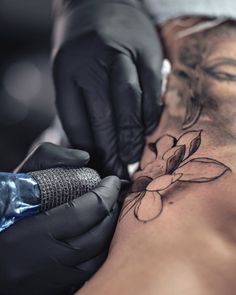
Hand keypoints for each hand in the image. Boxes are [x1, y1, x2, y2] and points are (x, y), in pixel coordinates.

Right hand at [0, 143, 120, 294]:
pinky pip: (89, 271)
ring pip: (98, 257)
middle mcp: (45, 261)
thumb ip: (49, 158)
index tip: (112, 181)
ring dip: (110, 231)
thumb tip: (84, 158)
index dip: (106, 192)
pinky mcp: (54, 288)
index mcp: (33, 232)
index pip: (86, 211)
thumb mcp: (19, 178)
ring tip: (109, 211)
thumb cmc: (2, 210)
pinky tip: (98, 234)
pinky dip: (100, 250)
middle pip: (97, 235)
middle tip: (113, 194)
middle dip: (112, 210)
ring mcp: (52, 279)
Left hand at [53, 0, 163, 177]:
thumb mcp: (68, 73)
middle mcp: (93, 61)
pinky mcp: (148, 52)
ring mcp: (123, 54)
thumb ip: (78, 107)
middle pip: (103, 115)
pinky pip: (152, 90)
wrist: (102, 3)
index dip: (88, 148)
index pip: (76, 120)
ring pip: (128, 104)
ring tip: (133, 158)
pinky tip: (148, 131)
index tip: (97, 166)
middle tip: (118, 170)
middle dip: (112, 148)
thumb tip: (90, 148)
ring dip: (132, 136)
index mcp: (67, 69)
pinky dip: (150, 114)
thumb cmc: (82, 48)